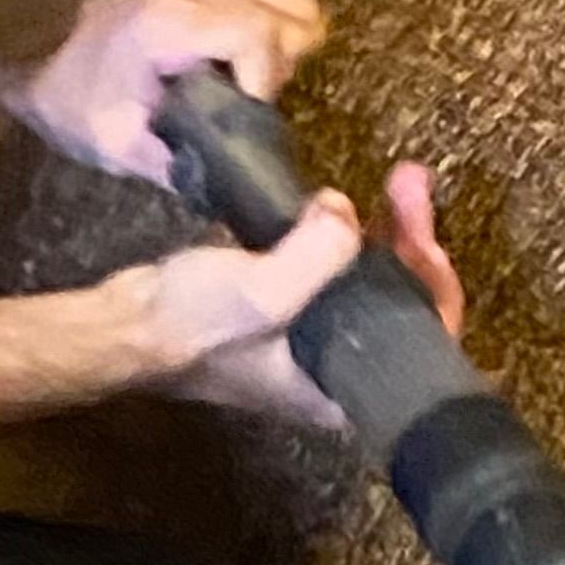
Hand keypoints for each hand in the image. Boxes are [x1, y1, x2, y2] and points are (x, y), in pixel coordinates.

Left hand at [7, 0, 325, 181]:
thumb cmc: (71, 97)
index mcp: (172, 25)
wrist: (31, 48)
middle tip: (248, 100)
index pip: (258, 35)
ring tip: (255, 76)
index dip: (265, 81)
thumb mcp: (117, 145)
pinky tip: (252, 50)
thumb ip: (176, 166)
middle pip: (290, 10)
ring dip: (291, 36)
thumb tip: (229, 184)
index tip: (244, 115)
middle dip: (283, 63)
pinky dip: (282, 13)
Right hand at [99, 163, 464, 426]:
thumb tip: (346, 211)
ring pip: (378, 284)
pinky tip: (347, 202)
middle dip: (414, 241)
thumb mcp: (260, 293)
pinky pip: (342, 272)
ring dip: (390, 231)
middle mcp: (341, 370)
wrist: (127, 324)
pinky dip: (352, 235)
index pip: (425, 345)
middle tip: (407, 180)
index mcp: (346, 387)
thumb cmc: (192, 324)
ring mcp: (318, 339)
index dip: (436, 289)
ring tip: (398, 178)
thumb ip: (316, 255)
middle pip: (406, 305)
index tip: (424, 234)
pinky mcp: (294, 310)